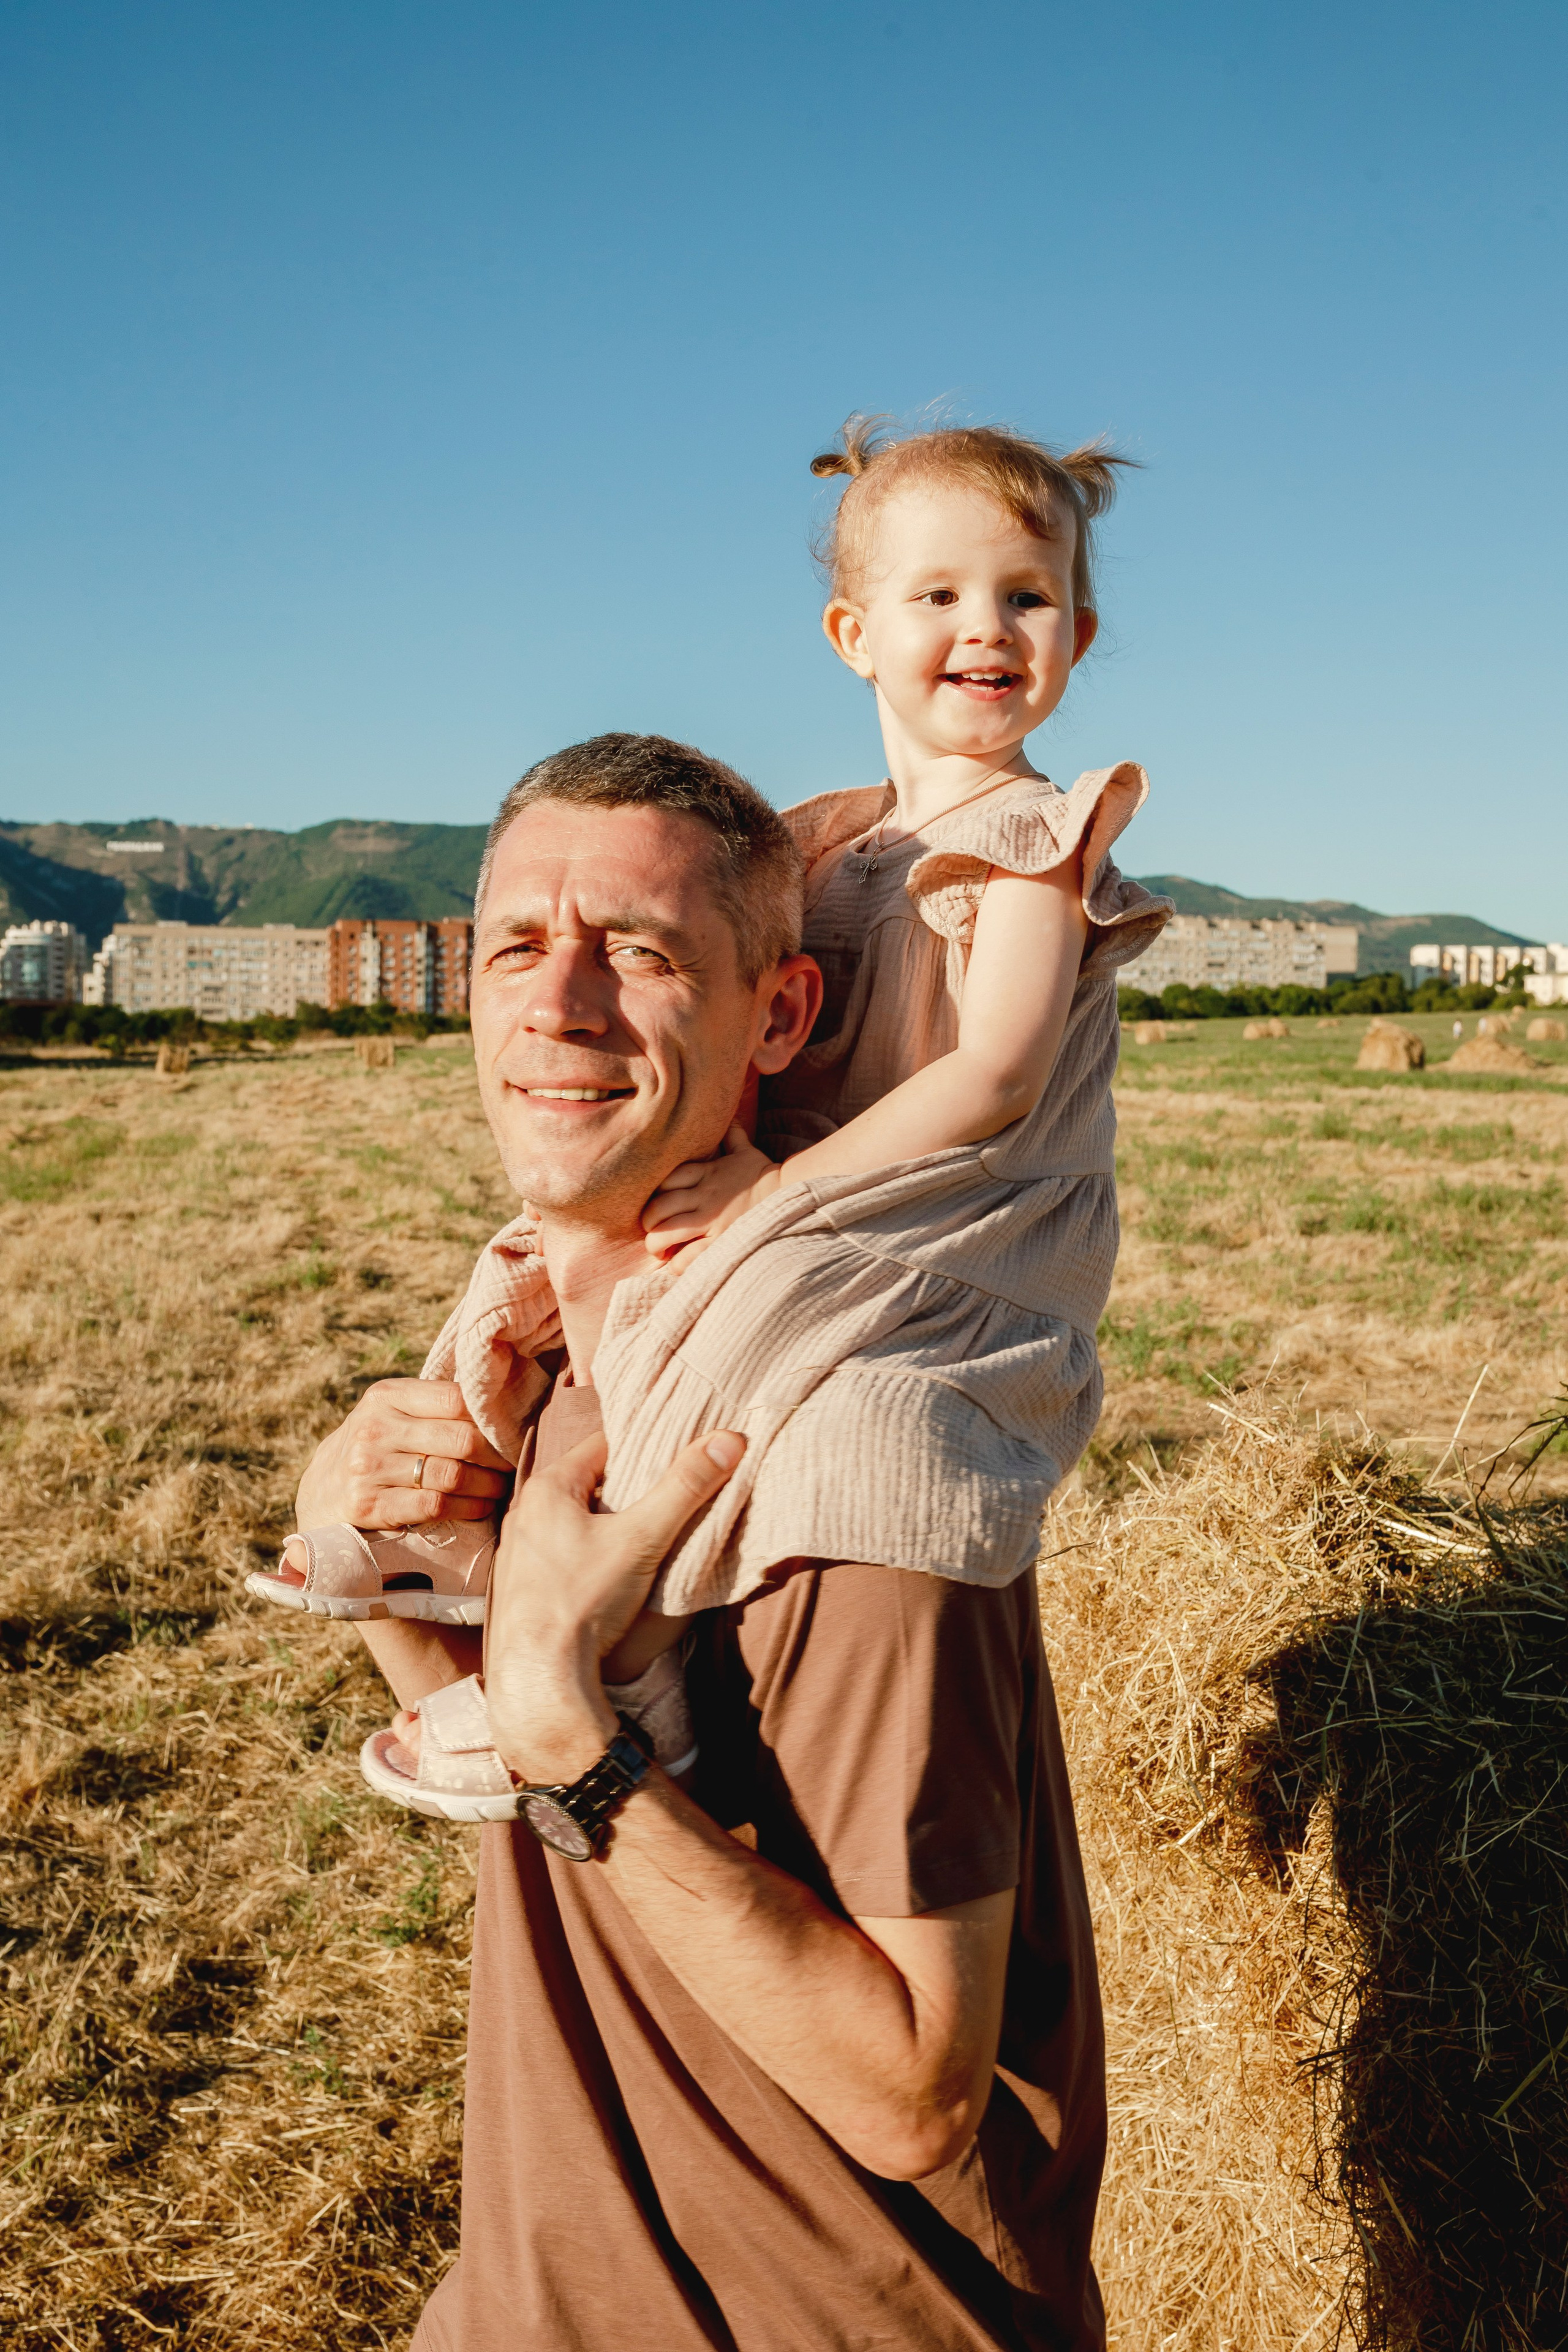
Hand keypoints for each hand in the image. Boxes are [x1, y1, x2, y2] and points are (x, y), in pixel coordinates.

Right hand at [294, 1378, 511, 1531]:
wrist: (319, 1492)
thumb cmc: (374, 1446)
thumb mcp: (391, 1413)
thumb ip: (433, 1405)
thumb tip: (501, 1404)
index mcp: (386, 1396)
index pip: (456, 1398)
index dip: (491, 1418)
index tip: (511, 1431)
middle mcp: (375, 1428)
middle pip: (461, 1439)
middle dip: (497, 1455)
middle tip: (513, 1463)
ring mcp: (369, 1468)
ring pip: (452, 1475)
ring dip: (488, 1485)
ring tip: (501, 1487)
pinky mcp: (369, 1506)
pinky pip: (434, 1506)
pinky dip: (467, 1508)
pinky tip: (480, 1507)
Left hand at [484, 1427, 743, 1782]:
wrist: (541, 1678)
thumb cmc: (585, 1600)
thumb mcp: (644, 1537)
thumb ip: (686, 1487)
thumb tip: (729, 1440)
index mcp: (548, 1489)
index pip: (603, 1447)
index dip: (643, 1452)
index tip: (674, 1465)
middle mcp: (525, 1515)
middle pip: (590, 1487)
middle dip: (628, 1494)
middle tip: (667, 1506)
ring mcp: (518, 1555)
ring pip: (575, 1525)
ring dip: (607, 1529)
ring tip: (643, 1545)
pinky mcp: (521, 1590)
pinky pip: (562, 1558)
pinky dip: (588, 1560)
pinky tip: (610, 1581)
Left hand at [640, 1124, 782, 1260]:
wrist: (791, 1196)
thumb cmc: (765, 1176)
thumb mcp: (746, 1151)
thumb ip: (733, 1136)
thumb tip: (732, 1116)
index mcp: (706, 1172)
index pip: (664, 1180)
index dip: (654, 1194)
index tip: (657, 1203)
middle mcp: (704, 1196)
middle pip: (658, 1208)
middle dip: (649, 1222)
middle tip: (652, 1230)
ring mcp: (712, 1220)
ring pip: (666, 1233)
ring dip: (656, 1245)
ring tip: (659, 1251)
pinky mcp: (721, 1242)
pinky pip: (687, 1257)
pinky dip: (676, 1264)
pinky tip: (677, 1264)